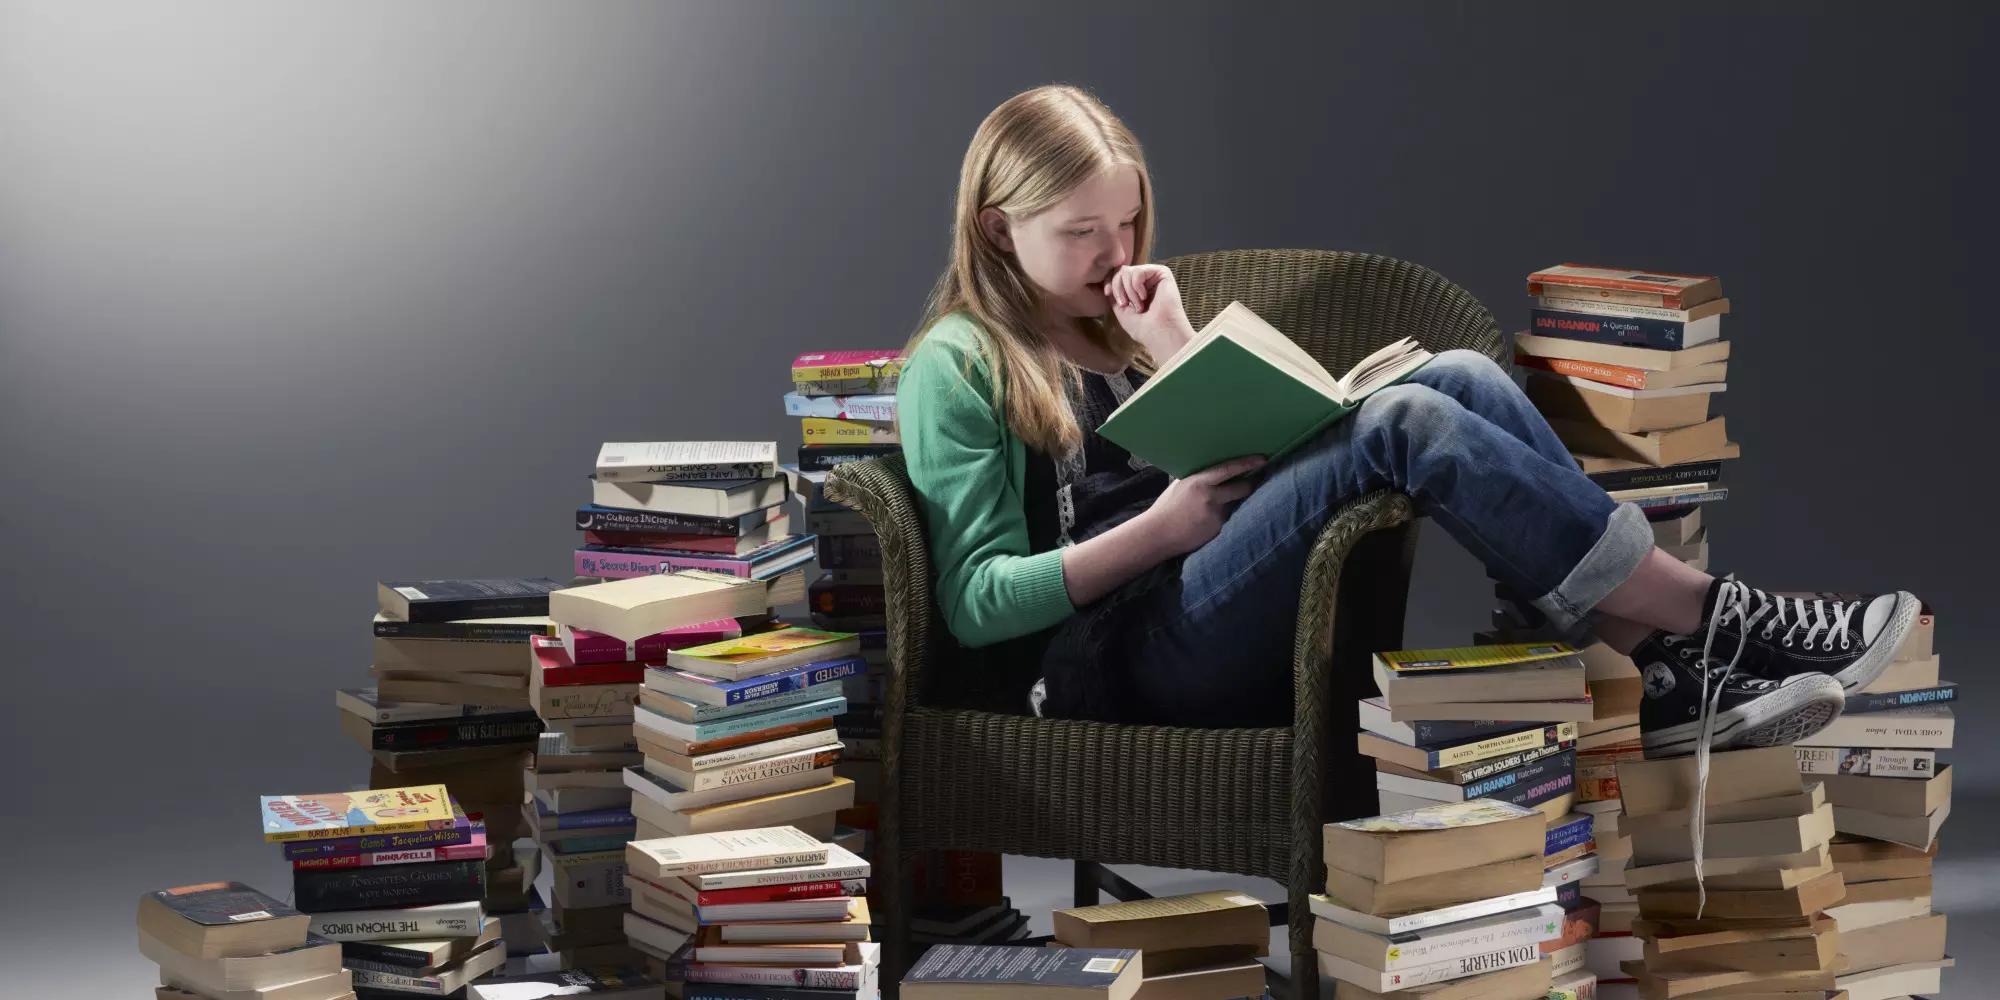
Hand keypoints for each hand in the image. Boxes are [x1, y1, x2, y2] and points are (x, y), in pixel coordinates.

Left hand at [1109, 263, 1193, 359]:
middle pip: (1120, 271)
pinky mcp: (1162, 272)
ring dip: (1129, 291)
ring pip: (1127, 271)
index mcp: (1137, 289)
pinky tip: (1144, 297)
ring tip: (1139, 305)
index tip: (1107, 293)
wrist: (1160, 333)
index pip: (1117, 275)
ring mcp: (1153, 276)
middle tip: (1125, 304)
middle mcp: (1145, 280)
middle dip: (1118, 288)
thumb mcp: (1121, 310)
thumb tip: (1108, 280)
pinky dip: (1137, 286)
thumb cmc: (1143, 327)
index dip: (1109, 281)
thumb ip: (1115, 293)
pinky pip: (1138, 271)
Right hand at [1139, 455, 1266, 557]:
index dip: (1248, 463)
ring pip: (1234, 505)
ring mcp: (1215, 515)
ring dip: (1229, 505)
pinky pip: (1226, 520)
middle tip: (1254, 481)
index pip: (1229, 469)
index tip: (1263, 459)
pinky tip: (1204, 522)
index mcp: (1199, 482)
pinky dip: (1220, 519)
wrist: (1158, 534)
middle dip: (1250, 485)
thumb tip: (1218, 470)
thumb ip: (1199, 479)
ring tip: (1207, 510)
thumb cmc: (1167, 508)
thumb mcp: (1180, 485)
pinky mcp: (1217, 529)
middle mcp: (1210, 497)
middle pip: (1243, 488)